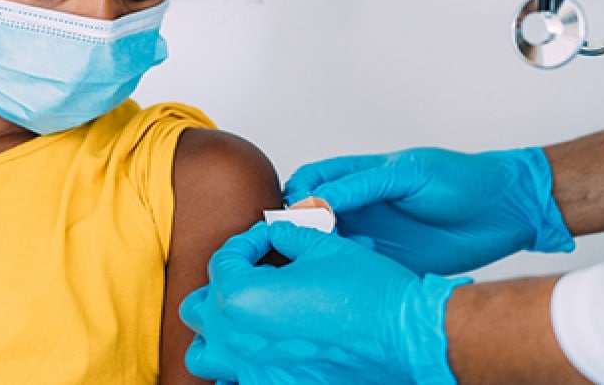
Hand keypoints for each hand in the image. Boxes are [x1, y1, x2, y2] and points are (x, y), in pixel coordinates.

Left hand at [181, 221, 469, 384]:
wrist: (403, 334)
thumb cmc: (368, 291)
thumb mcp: (322, 245)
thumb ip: (286, 235)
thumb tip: (275, 232)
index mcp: (242, 297)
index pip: (223, 261)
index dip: (248, 242)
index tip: (268, 239)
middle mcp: (239, 339)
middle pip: (199, 309)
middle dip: (222, 285)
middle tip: (252, 275)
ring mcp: (255, 371)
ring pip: (205, 355)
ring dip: (216, 333)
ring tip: (242, 318)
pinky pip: (236, 382)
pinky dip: (239, 367)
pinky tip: (263, 352)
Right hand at [285, 147, 573, 274]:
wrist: (507, 211)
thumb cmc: (464, 179)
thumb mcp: (410, 173)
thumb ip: (364, 184)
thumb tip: (319, 198)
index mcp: (362, 174)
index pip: (311, 180)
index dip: (296, 195)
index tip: (297, 213)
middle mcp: (363, 205)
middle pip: (311, 216)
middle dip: (300, 228)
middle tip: (304, 240)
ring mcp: (374, 234)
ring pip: (329, 245)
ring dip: (322, 251)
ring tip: (330, 256)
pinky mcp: (390, 262)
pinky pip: (356, 268)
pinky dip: (348, 270)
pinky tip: (358, 269)